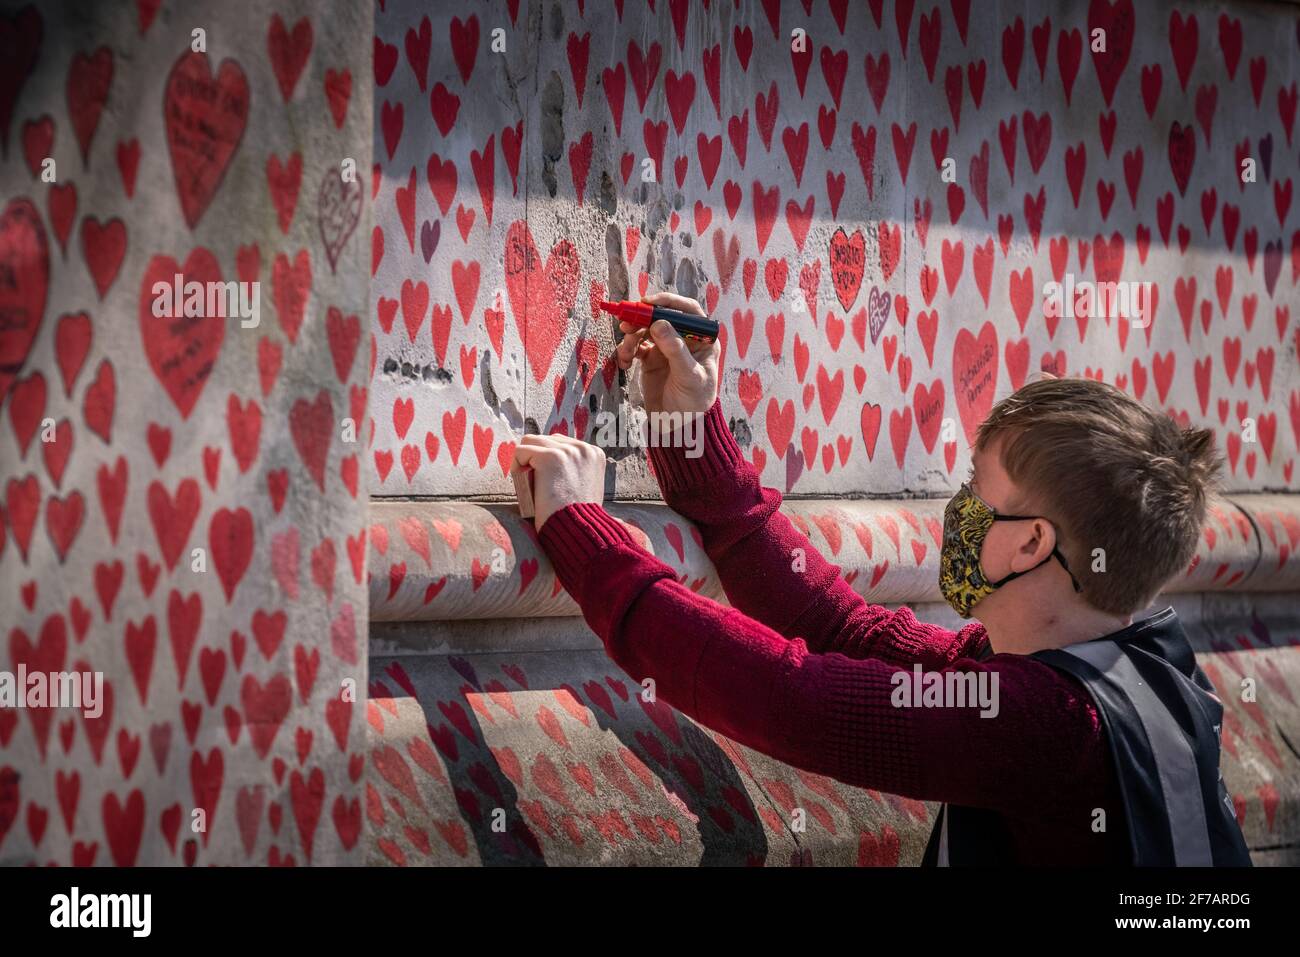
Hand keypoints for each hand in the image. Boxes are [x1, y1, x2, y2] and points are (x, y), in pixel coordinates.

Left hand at [512, 434, 605, 529]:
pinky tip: (520, 480)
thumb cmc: (578, 517)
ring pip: (531, 442)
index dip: (546, 458)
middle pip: (545, 439)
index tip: (542, 477)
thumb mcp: (585, 487)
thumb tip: (554, 467)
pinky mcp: (550, 457)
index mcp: (594, 453)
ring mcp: (567, 451)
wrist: (577, 530)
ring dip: (525, 460)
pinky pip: (521, 451)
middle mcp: (583, 448)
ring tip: (524, 480)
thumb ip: (575, 471)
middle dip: (534, 457)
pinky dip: (516, 465)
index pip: (560, 443)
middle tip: (530, 479)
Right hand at [614, 291, 718, 415]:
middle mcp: (684, 339)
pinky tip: (625, 363)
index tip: (648, 302)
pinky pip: (635, 346)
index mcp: (701, 338)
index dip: (668, 302)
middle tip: (625, 324)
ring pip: (644, 330)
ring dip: (631, 338)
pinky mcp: (650, 358)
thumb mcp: (688, 376)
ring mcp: (666, 348)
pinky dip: (627, 351)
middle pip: (660, 317)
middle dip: (641, 319)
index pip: (687, 310)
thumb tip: (659, 324)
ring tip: (626, 354)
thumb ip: (675, 350)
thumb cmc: (693, 402)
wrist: (678, 426)